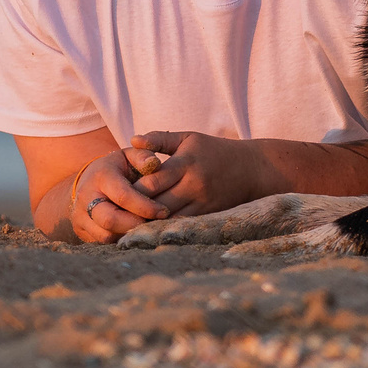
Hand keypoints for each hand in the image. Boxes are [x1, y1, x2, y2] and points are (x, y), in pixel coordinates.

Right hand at [65, 149, 170, 243]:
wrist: (87, 181)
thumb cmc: (116, 168)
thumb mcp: (128, 156)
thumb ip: (143, 156)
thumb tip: (154, 163)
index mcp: (101, 176)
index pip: (123, 196)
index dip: (145, 206)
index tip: (164, 211)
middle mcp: (86, 197)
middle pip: (109, 220)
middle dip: (135, 225)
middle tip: (154, 224)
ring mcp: (80, 215)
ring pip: (106, 236)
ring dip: (129, 235)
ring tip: (145, 228)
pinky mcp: (81, 230)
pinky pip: (102, 242)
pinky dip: (120, 240)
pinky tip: (133, 232)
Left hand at [124, 131, 270, 217]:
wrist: (250, 169)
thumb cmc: (213, 150)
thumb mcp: (188, 138)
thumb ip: (160, 139)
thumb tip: (132, 140)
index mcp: (185, 164)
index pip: (153, 181)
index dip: (133, 190)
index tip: (118, 194)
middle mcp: (193, 185)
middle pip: (158, 204)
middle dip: (138, 210)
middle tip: (117, 214)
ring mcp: (202, 202)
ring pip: (170, 219)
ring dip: (150, 223)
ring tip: (130, 225)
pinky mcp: (208, 215)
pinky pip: (183, 225)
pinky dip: (167, 228)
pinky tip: (152, 229)